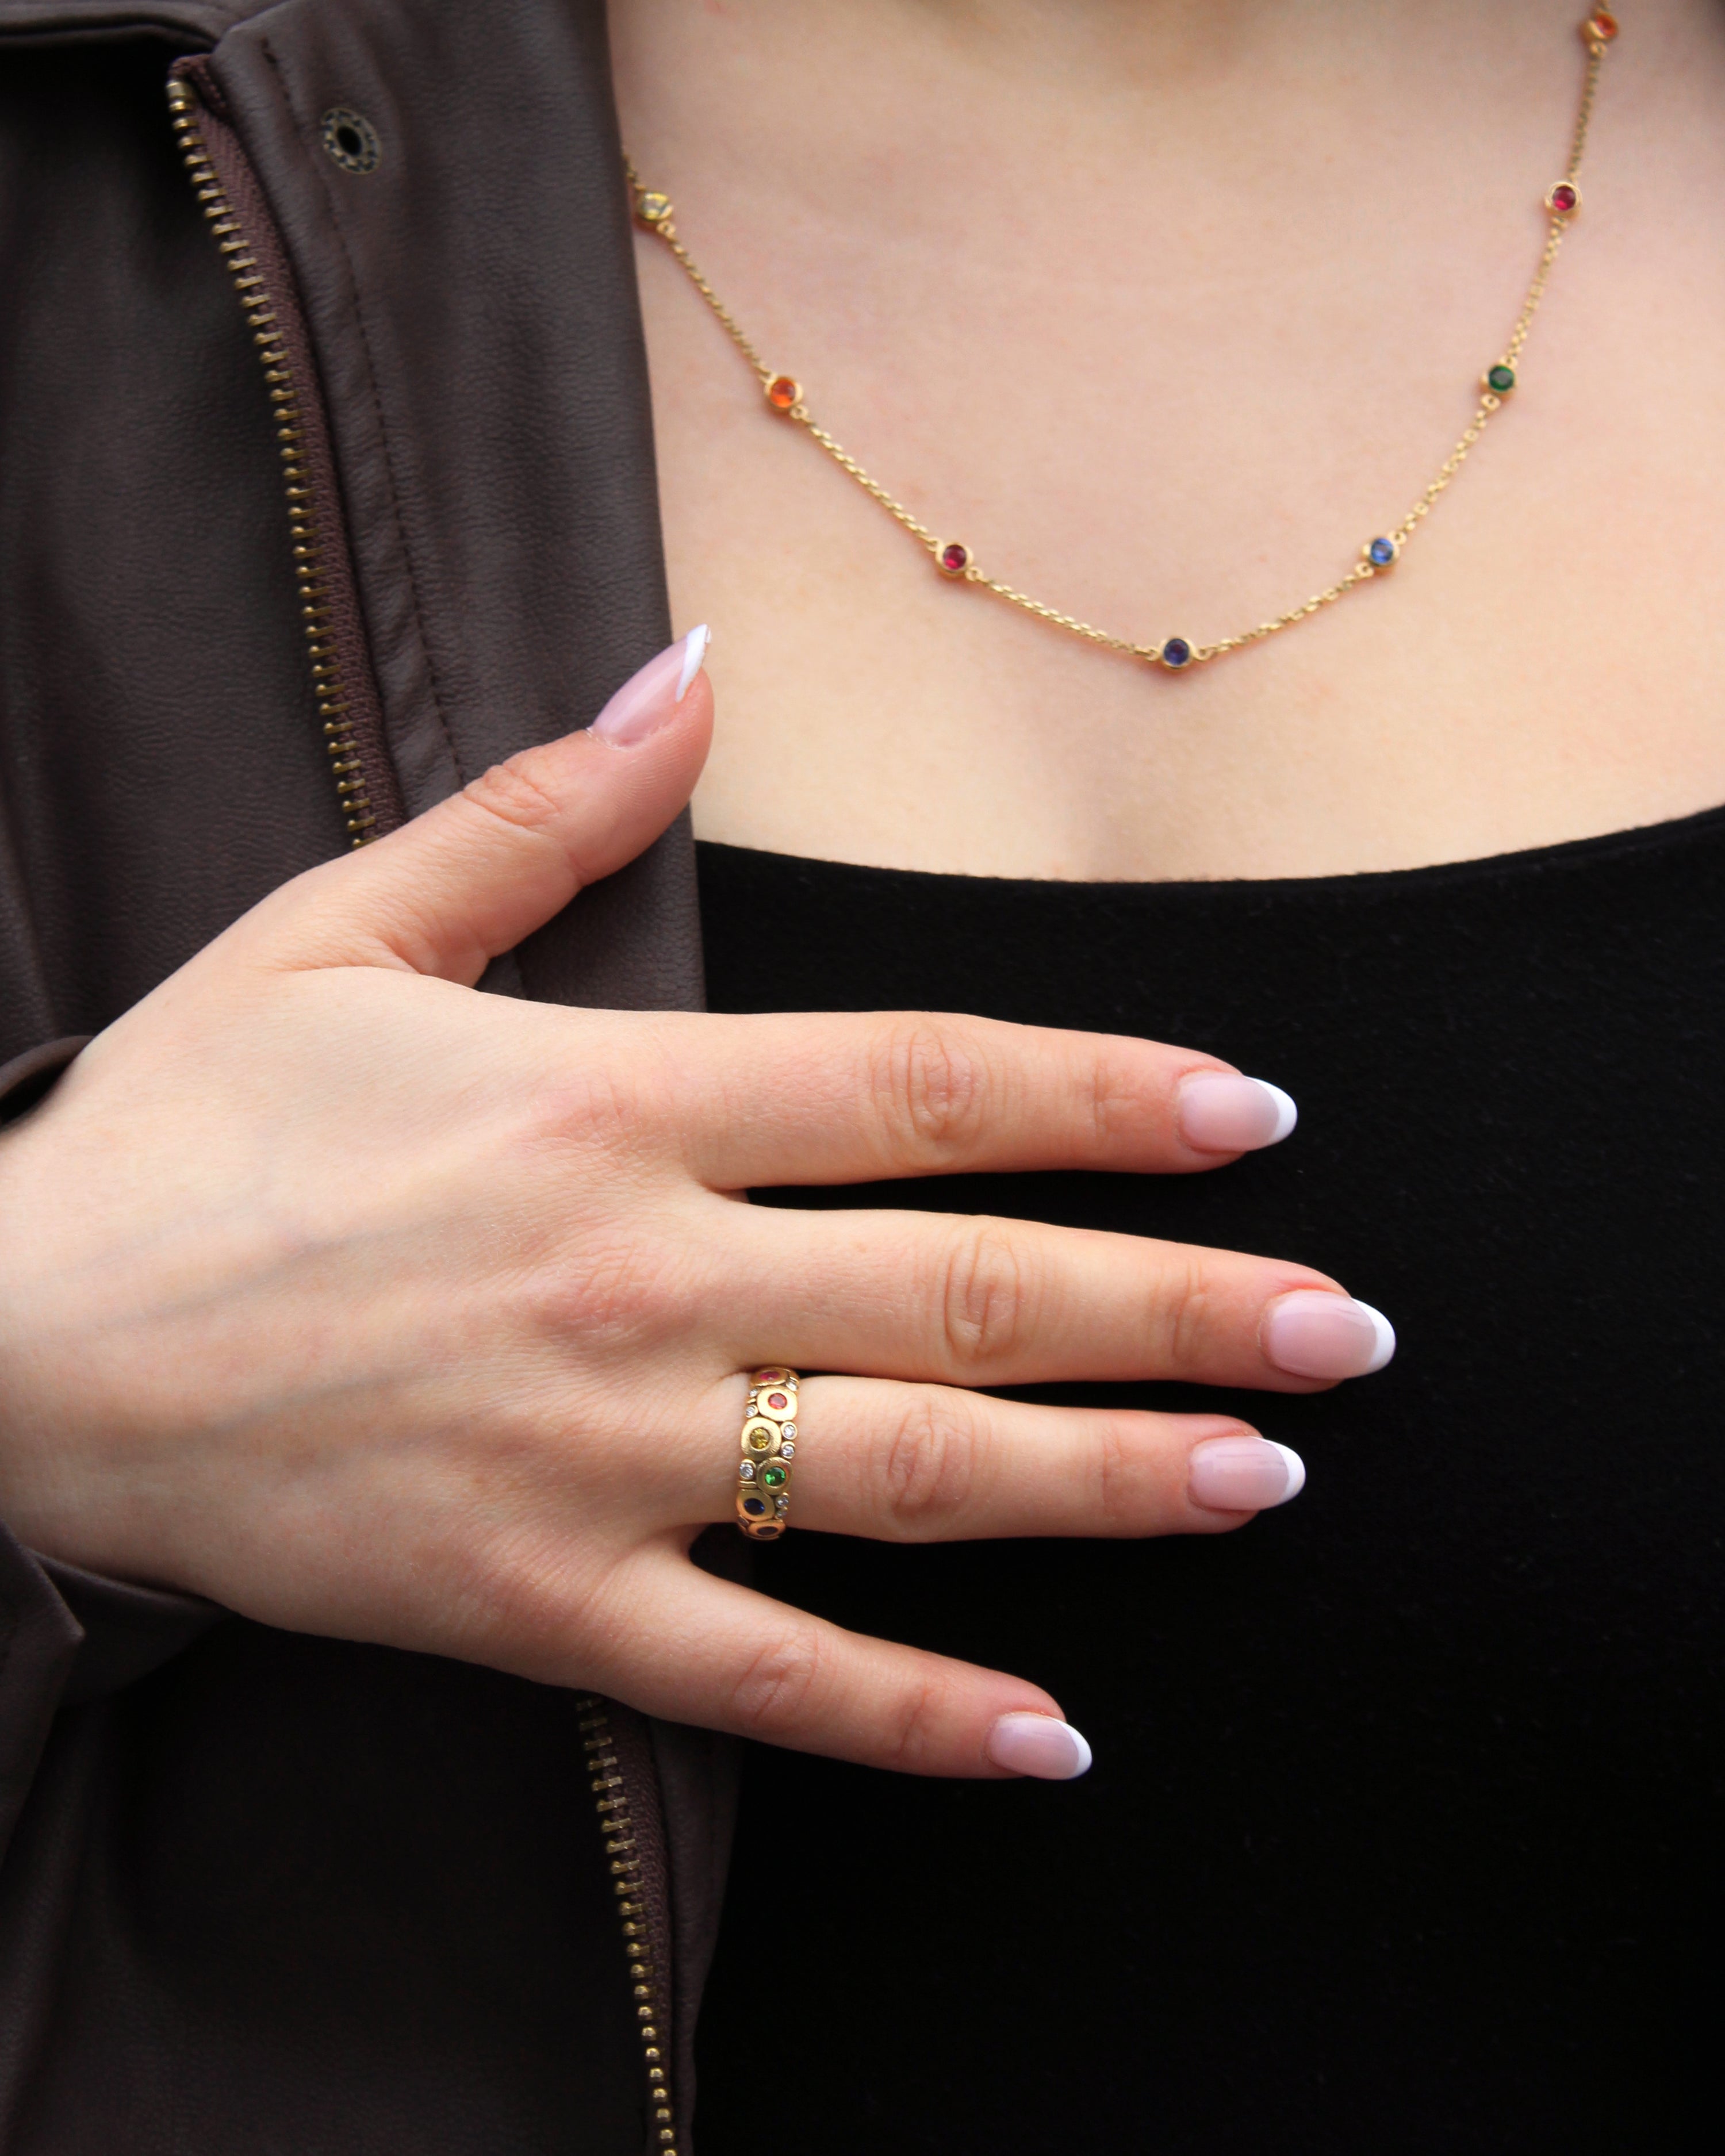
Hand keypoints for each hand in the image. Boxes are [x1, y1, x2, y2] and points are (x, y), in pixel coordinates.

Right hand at [0, 632, 1390, 1779]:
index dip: (1101, 1093)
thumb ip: (538, 809)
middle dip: (1174, 1306)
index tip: (1250, 1115)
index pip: (916, 1085)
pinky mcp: (532, 1600)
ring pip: (902, 1476)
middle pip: (961, 1287)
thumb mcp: (337, 928)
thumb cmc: (180, 1133)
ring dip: (1103, 1484)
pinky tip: (1050, 1737)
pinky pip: (756, 1675)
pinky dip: (908, 1715)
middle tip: (1339, 1335)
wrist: (7, 1342)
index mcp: (604, 1102)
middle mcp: (632, 1280)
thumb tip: (687, 672)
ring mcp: (592, 1456)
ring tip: (1262, 1483)